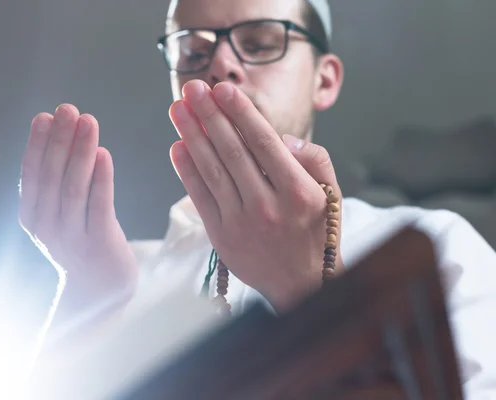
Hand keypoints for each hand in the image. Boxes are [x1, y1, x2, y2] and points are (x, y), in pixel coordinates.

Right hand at [19, 104, 137, 309]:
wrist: (100, 288)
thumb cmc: (80, 239)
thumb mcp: (56, 213)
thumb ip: (54, 182)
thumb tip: (58, 133)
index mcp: (32, 216)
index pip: (32, 175)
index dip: (37, 145)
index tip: (44, 116)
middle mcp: (47, 227)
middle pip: (52, 177)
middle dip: (60, 140)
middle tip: (68, 109)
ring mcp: (72, 237)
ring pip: (74, 188)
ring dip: (80, 152)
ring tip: (88, 122)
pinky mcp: (100, 243)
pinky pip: (99, 206)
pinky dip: (101, 179)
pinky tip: (104, 154)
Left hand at [169, 80, 342, 310]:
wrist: (302, 284)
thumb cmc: (316, 231)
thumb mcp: (330, 192)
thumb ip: (314, 159)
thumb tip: (282, 137)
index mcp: (297, 191)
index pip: (263, 142)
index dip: (239, 112)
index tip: (222, 89)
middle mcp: (268, 206)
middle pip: (231, 151)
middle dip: (209, 115)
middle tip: (192, 88)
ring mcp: (241, 223)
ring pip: (212, 170)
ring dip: (191, 135)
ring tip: (177, 108)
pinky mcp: (222, 237)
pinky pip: (200, 197)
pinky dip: (186, 171)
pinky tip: (176, 146)